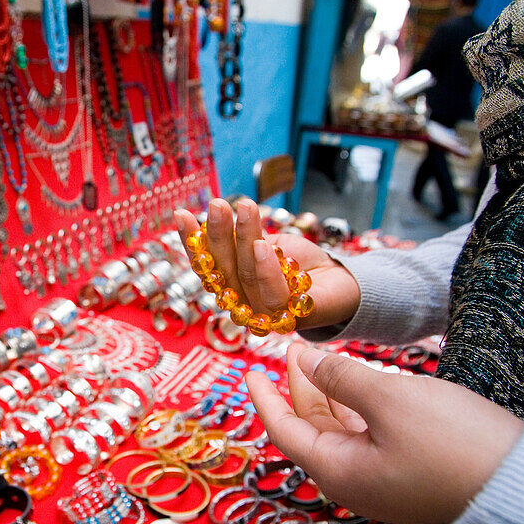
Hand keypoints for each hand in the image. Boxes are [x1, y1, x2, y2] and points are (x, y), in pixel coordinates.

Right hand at [173, 198, 360, 329]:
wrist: (343, 281)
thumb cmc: (298, 262)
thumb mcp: (266, 243)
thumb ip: (242, 240)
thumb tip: (213, 219)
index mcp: (231, 288)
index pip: (205, 265)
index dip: (191, 241)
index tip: (181, 213)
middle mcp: (242, 305)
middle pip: (224, 271)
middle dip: (218, 235)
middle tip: (217, 205)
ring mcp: (266, 315)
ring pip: (248, 277)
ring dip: (245, 240)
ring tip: (245, 208)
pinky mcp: (294, 318)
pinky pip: (275, 294)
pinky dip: (267, 269)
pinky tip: (263, 246)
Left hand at [246, 343, 523, 523]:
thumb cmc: (453, 443)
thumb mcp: (390, 398)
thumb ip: (341, 378)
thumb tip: (307, 362)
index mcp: (337, 470)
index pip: (284, 429)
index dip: (265, 397)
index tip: (249, 370)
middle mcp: (354, 481)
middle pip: (311, 429)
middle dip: (300, 388)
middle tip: (297, 348)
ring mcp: (384, 481)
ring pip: (342, 431)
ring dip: (330, 395)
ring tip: (325, 358)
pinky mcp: (411, 474)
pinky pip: (370, 437)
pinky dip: (359, 407)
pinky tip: (364, 382)